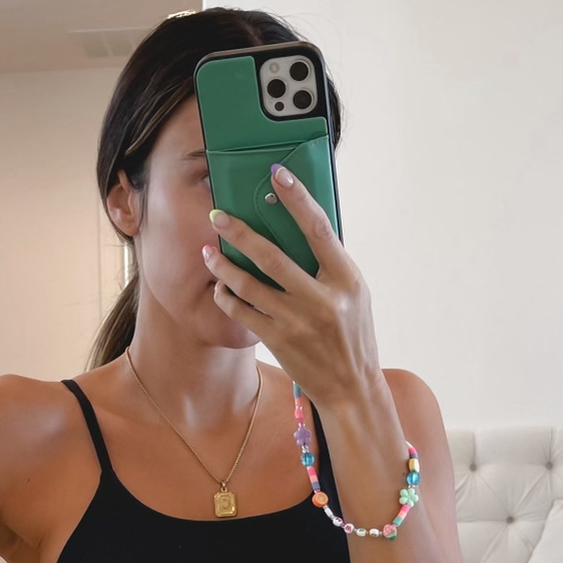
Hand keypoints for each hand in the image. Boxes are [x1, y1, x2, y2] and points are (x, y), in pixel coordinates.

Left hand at [202, 164, 384, 409]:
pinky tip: (220, 288)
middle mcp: (322, 299)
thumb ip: (330, 264)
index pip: (318, 229)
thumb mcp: (355, 294)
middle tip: (218, 216)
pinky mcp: (279, 341)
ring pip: (250, 286)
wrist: (351, 387)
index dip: (297, 198)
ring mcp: (298, 322)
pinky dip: (227, 298)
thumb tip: (300, 227)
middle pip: (272, 256)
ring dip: (224, 266)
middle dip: (240, 232)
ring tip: (208, 252)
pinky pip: (244, 313)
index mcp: (345, 279)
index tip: (277, 174)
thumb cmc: (353, 334)